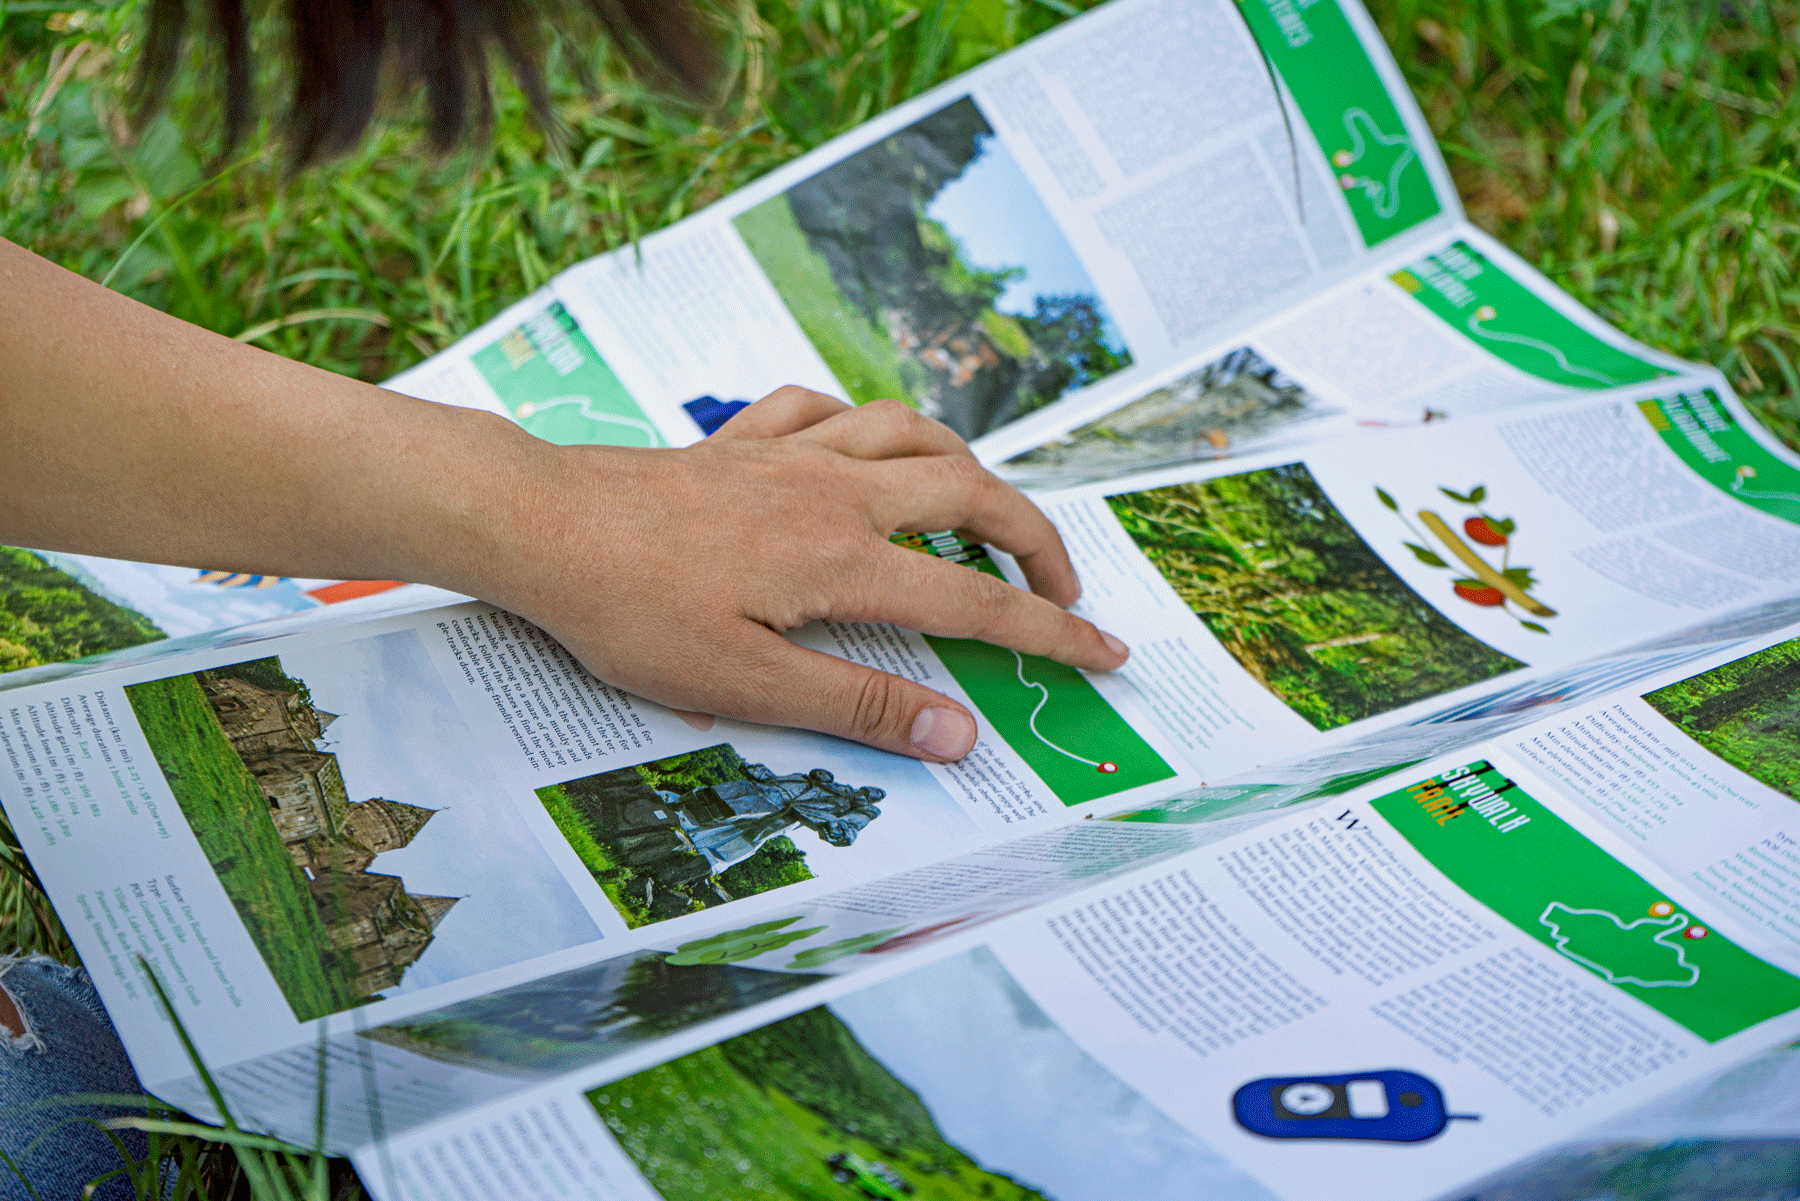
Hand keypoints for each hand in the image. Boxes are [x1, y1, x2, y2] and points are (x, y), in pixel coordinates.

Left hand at [470, 386, 1128, 761]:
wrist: (538, 524)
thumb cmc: (629, 610)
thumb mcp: (744, 683)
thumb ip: (857, 706)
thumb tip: (959, 732)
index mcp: (844, 560)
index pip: (976, 600)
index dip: (1050, 632)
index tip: (1107, 653)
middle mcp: (834, 492)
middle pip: (970, 489)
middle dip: (1034, 536)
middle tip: (1060, 586)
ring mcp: (789, 455)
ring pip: (910, 431)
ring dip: (967, 465)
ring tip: (985, 510)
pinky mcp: (741, 441)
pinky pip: (827, 409)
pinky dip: (868, 423)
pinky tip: (863, 448)